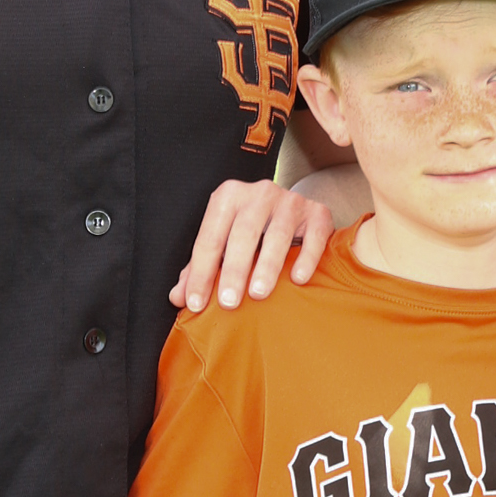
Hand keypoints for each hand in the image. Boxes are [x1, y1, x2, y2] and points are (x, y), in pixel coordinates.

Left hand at [174, 176, 337, 313]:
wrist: (294, 210)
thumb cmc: (253, 232)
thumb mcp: (224, 243)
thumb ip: (201, 268)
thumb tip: (178, 297)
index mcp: (229, 197)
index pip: (210, 238)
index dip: (200, 272)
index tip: (196, 303)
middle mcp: (259, 193)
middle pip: (242, 234)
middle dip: (233, 270)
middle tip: (228, 302)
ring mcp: (290, 201)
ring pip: (277, 234)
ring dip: (267, 266)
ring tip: (258, 294)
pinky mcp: (318, 212)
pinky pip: (313, 235)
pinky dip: (306, 257)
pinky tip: (297, 280)